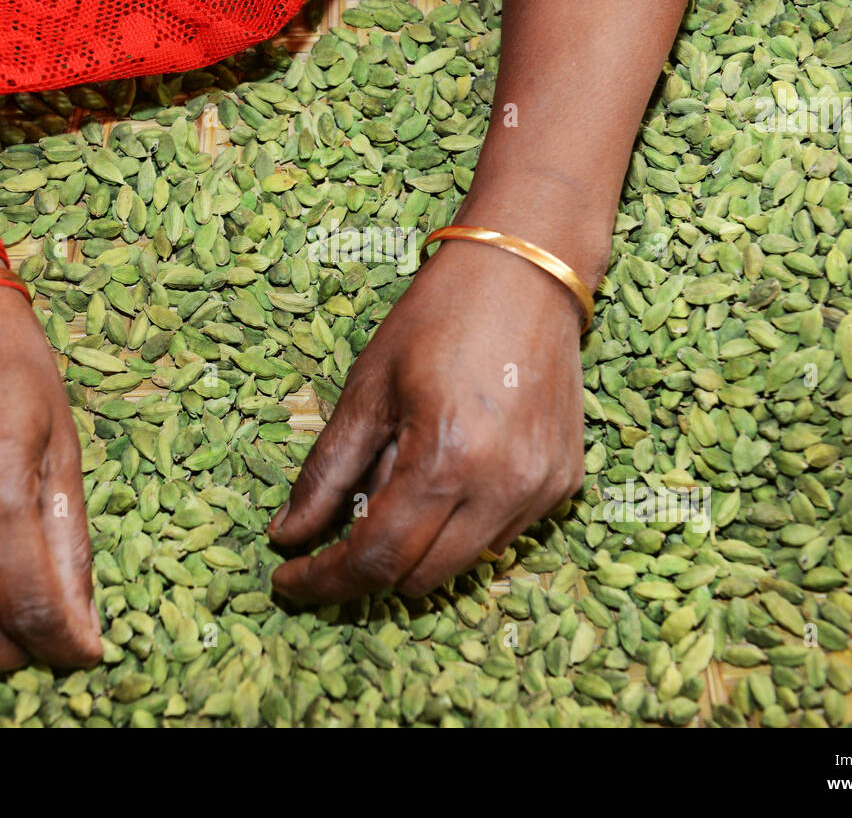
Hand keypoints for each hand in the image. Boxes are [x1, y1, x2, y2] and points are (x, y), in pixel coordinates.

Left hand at [269, 237, 587, 601]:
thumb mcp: (368, 389)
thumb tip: (286, 535)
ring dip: (418, 545)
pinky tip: (449, 468)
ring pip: (462, 565)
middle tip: (336, 529)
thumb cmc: (438, 317)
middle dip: (368, 565)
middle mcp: (503, 486)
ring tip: (401, 475)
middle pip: (418, 578)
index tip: (288, 579)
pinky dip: (462, 523)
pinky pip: (501, 535)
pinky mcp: (564, 482)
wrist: (526, 272)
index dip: (325, 579)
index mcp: (446, 459)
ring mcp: (542, 488)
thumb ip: (327, 471)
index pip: (377, 559)